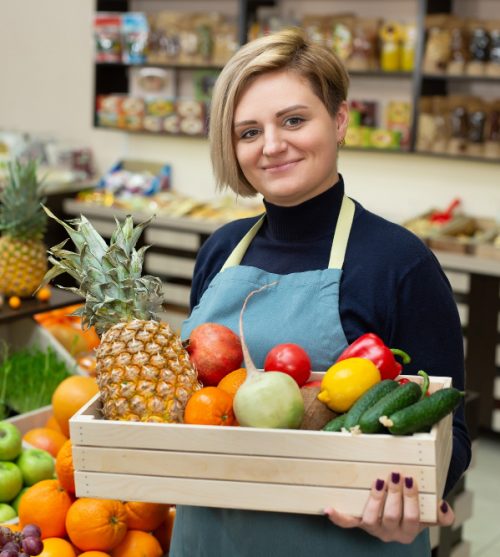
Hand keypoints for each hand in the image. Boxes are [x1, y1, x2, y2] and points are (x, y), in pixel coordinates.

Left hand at [324, 473, 454, 543]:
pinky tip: (329, 508)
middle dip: (394, 495)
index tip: (410, 479)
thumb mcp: (430, 512)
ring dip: (375, 499)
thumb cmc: (415, 508)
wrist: (399, 513)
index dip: (411, 500)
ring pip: (372, 520)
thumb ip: (441, 514)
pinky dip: (338, 517)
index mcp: (410, 530)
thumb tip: (442, 506)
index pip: (412, 519)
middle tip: (395, 474)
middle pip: (392, 517)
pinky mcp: (358, 522)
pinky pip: (347, 523)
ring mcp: (373, 528)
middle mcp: (391, 533)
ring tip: (378, 481)